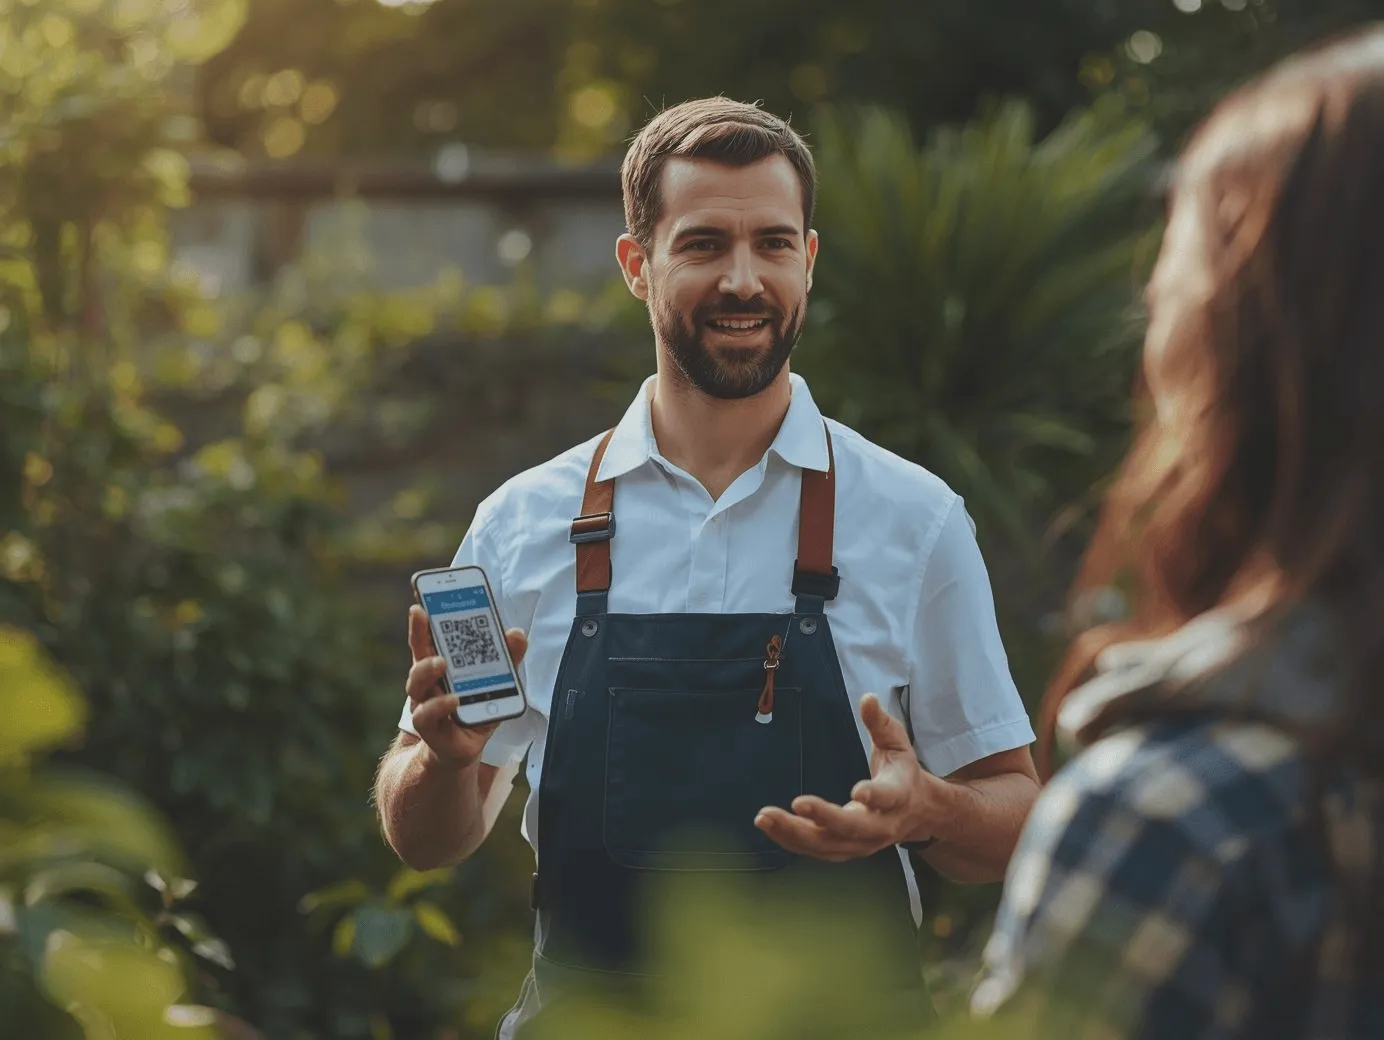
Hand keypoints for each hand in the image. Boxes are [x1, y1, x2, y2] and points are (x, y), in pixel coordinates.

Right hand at [404, 605, 526, 770]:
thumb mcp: (497, 683)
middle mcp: (428, 685)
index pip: (427, 641)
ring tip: (441, 662)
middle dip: (421, 636)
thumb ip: (507, 659)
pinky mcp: (432, 730)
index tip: (420, 604)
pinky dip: (440, 706)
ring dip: (427, 670)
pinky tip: (454, 700)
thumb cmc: (475, 710)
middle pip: (419, 657)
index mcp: (440, 669)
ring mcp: (426, 706)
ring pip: (417, 686)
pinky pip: (427, 717)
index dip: (421, 623)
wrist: (460, 750)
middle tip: (424, 615)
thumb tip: (517, 633)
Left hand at [754, 693, 952, 861]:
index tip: (857, 791)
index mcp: (898, 795)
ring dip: (794, 834)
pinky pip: (816, 850)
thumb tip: (867, 698)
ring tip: (764, 817)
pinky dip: (791, 841)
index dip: (875, 796)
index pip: (888, 797)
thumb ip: (880, 723)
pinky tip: (769, 826)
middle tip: (795, 804)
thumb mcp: (897, 743)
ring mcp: (863, 844)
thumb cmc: (901, 771)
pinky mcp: (845, 850)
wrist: (917, 812)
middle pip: (852, 828)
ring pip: (828, 845)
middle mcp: (881, 826)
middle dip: (823, 818)